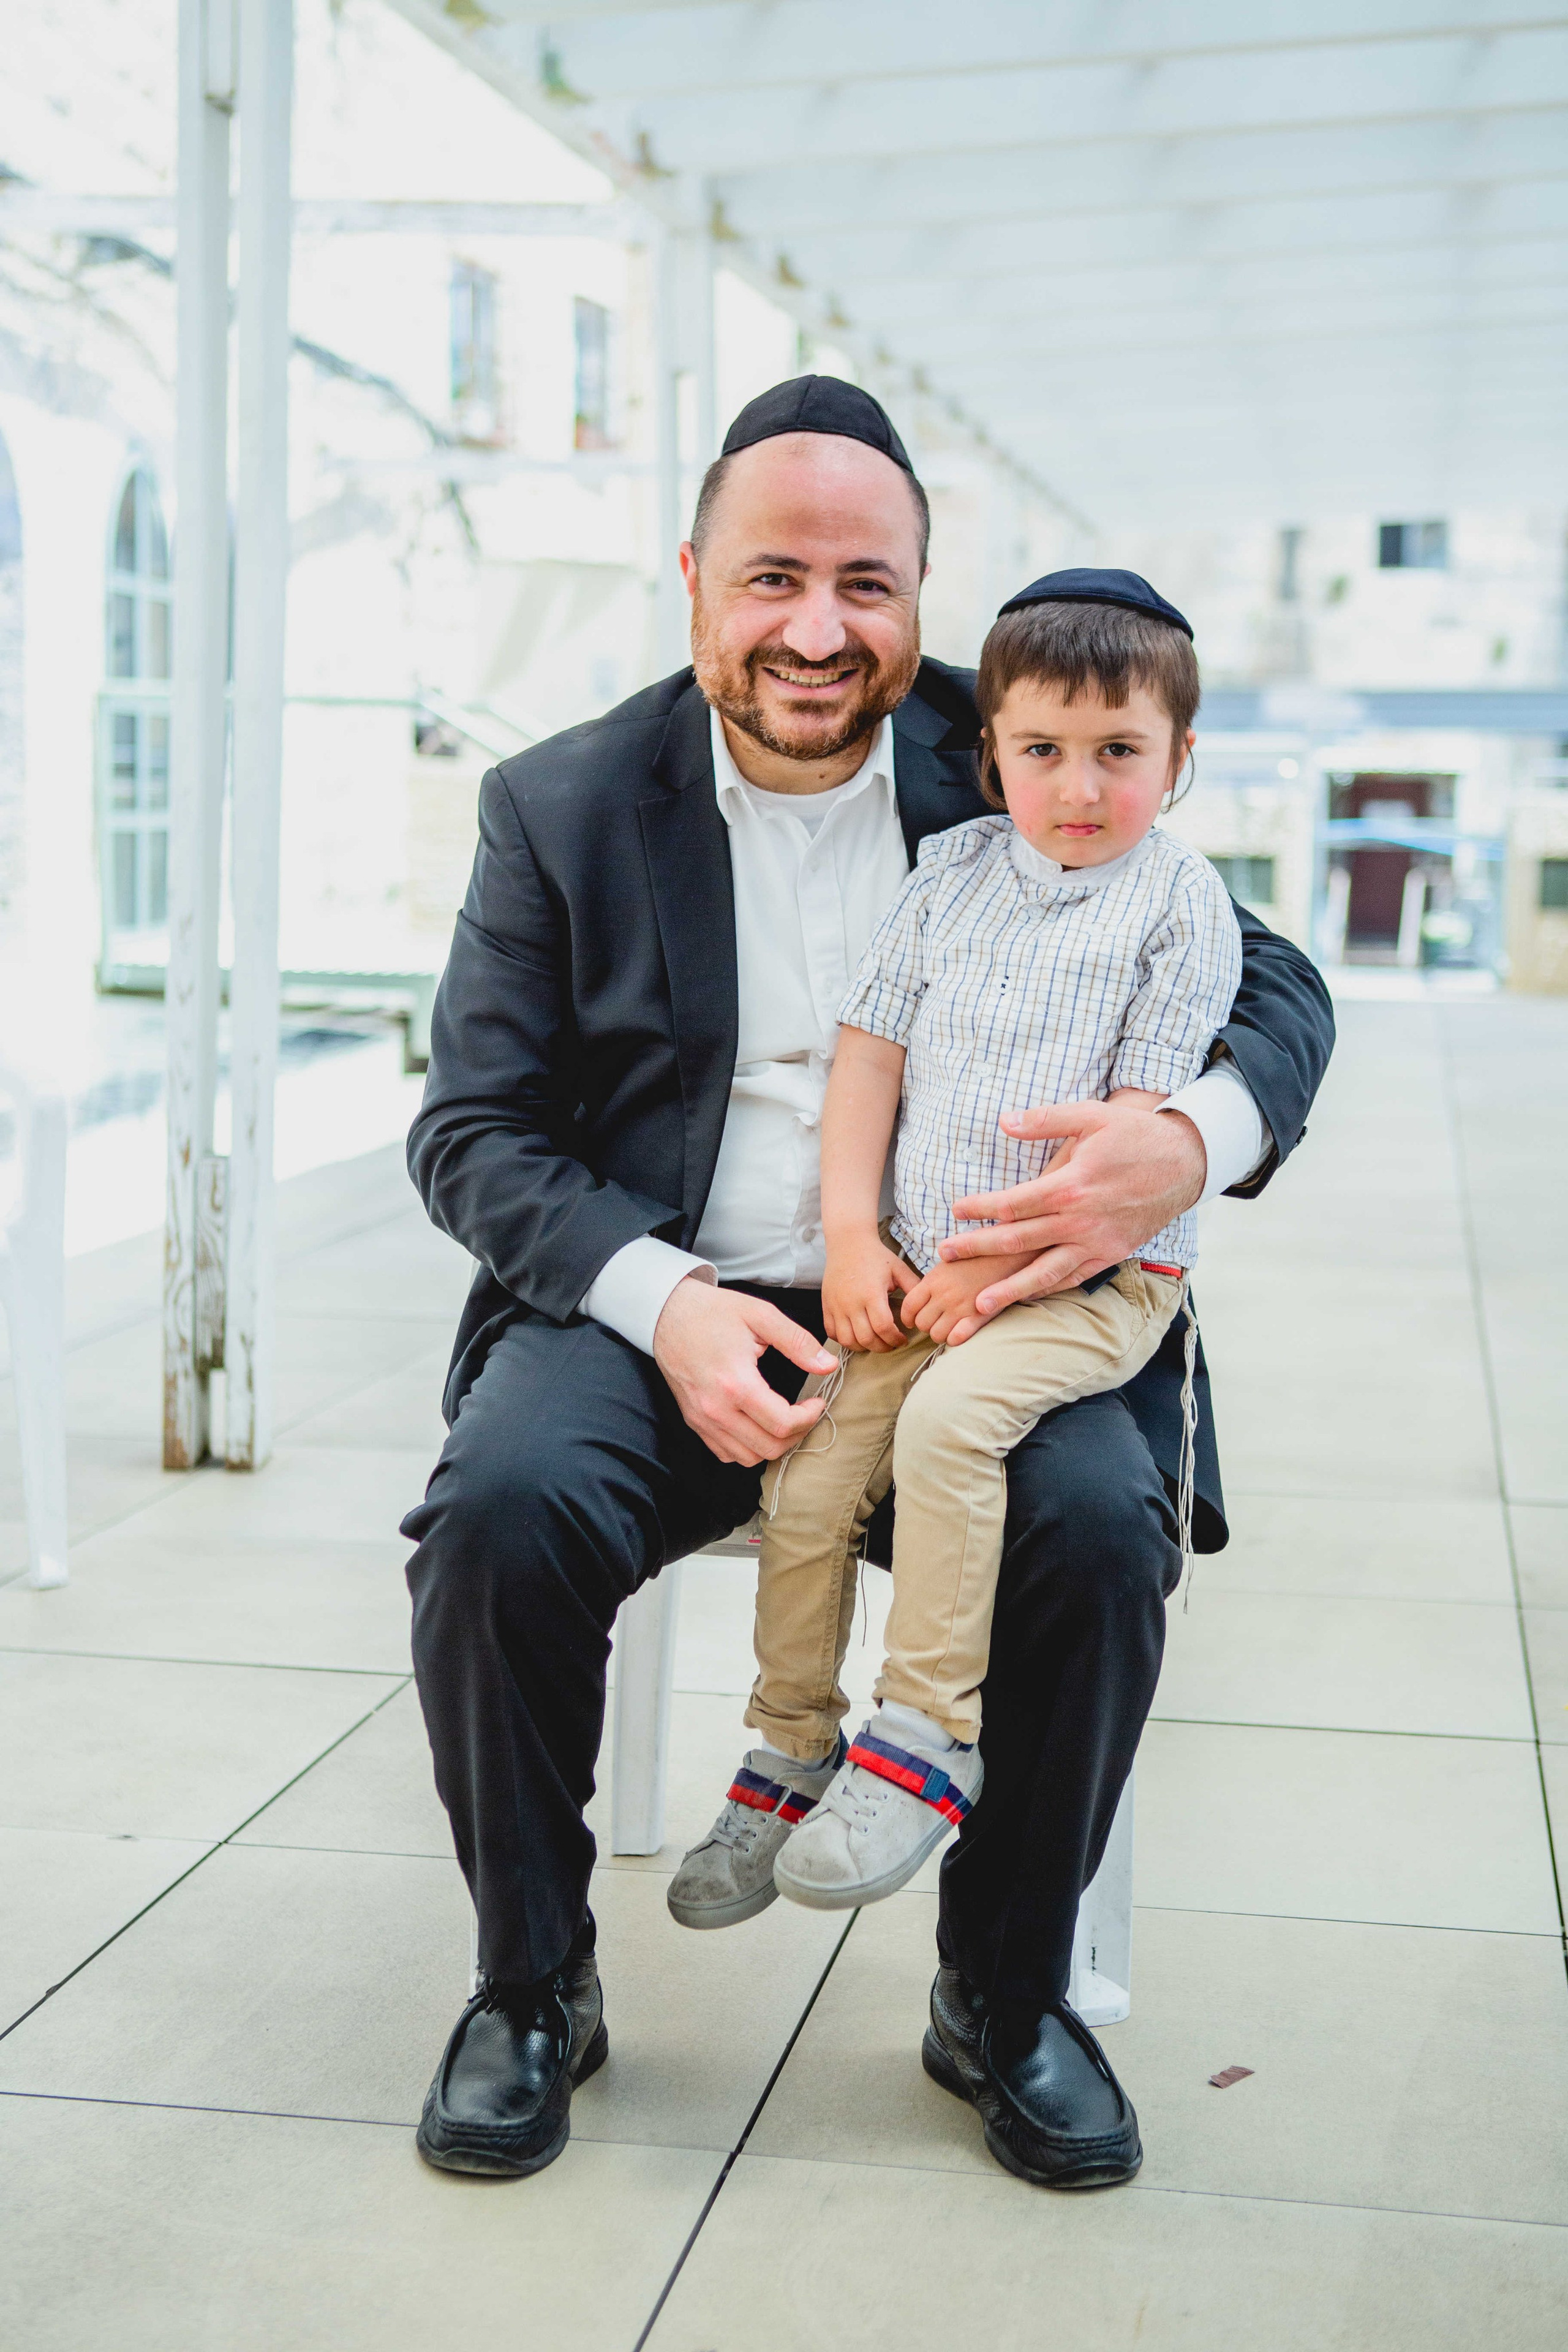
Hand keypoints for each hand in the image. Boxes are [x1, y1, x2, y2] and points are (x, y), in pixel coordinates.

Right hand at [652, 1277, 836, 1466]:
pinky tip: (757, 1425)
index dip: (809, 1417)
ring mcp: (702, 1419)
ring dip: (773, 1445)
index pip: (783, 1423)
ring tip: (785, 1420)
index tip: (817, 1402)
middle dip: (797, 1434)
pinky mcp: (694, 1421)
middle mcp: (716, 1409)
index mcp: (735, 1383)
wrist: (667, 1313)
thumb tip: (828, 1366)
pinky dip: (747, 1448)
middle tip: (806, 1413)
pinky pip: (725, 1453)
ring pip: (748, 1458)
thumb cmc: (713, 1311)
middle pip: (769, 1448)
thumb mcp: (760, 1315)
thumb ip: (797, 1342)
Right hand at [822, 1231, 917, 1352]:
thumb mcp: (899, 1269)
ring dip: (863, 1346)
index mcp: (871, 1293)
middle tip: (891, 1343)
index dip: (895, 1339)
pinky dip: (844, 1339)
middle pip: (866, 1338)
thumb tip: (923, 1309)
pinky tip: (856, 1335)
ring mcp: (836, 1306)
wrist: (848, 1242)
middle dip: (882, 1347)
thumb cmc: (875, 1256)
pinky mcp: (826, 1306)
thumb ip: (914, 1288)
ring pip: (847, 1340)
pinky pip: (832, 1332)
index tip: (902, 1339)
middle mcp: (851, 1302)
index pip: (883, 1328)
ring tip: (874, 1341)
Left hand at [898, 1251, 1017, 1345]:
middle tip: (933, 1321)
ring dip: (939, 1334)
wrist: (1005, 1256)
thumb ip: (931, 1279)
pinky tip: (958, 1333)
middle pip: (921, 1323)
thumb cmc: (975, 1259)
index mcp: (934, 1280)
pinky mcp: (978, 1317)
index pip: (909, 1306)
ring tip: (946, 1327)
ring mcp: (961, 1308)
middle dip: (925, 1325)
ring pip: (936, 1335)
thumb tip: (916, 1292)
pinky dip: (954, 1339)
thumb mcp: (948, 1262)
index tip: (911, 1320)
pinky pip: (956, 1338)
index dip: (907, 1317)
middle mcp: (944, 1295)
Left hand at [937, 1099, 1205, 1316]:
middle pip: (1018, 1241)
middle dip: (978, 1249)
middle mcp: (1080, 1221)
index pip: (1013, 1203)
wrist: (1185, 1163)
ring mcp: (1096, 1243)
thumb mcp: (1091, 1116)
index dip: (980, 1208)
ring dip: (1009, 1290)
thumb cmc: (1135, 1136)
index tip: (956, 1210)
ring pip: (1044, 1273)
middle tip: (944, 1254)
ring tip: (977, 1305)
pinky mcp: (1111, 1254)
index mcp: (1070, 1186)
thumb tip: (1003, 1121)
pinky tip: (1025, 1297)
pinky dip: (1047, 1290)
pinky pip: (1073, 1278)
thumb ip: (1045, 1120)